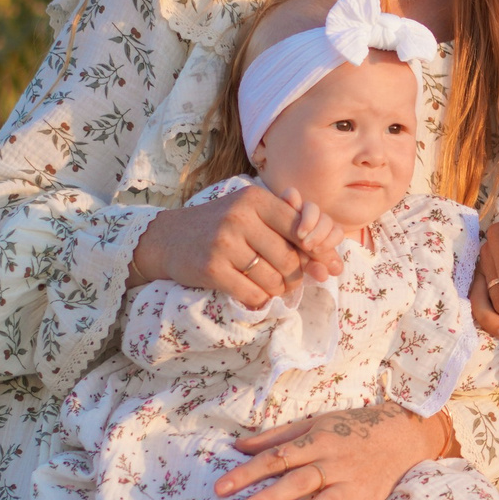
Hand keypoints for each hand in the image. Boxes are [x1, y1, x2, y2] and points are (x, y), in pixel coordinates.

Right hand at [129, 184, 339, 308]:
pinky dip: (259, 299)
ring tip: (269, 286)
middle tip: (289, 280)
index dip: (318, 251)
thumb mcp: (250, 212)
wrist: (167, 238)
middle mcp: (239, 217)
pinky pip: (252, 294)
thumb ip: (289, 224)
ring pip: (273, 280)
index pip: (301, 229)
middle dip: (296, 276)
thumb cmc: (220, 226)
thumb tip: (331, 257)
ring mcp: (223, 243)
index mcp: (255, 200)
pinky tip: (252, 293)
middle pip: (290, 259)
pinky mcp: (211, 269)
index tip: (325, 265)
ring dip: (277, 290)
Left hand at [217, 401, 445, 499]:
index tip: (221, 487)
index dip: (249, 471)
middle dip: (272, 496)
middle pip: (300, 480)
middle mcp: (335, 464)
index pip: (278, 456)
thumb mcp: (314, 423)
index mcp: (318, 441)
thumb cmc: (351, 428)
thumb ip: (276, 437)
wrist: (401, 434)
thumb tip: (237, 446)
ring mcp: (354, 486)